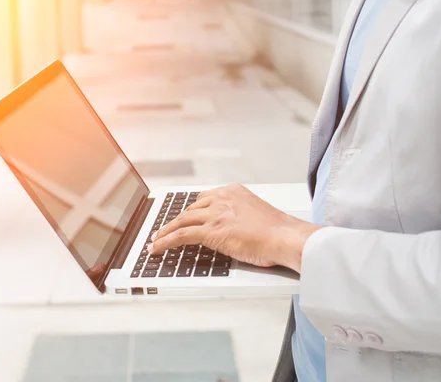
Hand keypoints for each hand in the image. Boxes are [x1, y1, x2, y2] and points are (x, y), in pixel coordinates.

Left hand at [148, 184, 322, 272]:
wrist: (284, 237)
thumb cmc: (278, 232)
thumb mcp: (256, 216)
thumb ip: (241, 218)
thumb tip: (234, 231)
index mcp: (234, 192)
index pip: (204, 199)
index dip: (190, 211)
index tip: (183, 217)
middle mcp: (222, 198)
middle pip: (189, 209)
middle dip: (175, 221)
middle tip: (164, 230)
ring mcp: (215, 214)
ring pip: (180, 221)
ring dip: (164, 232)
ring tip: (155, 241)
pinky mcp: (210, 230)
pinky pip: (180, 235)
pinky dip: (165, 241)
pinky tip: (157, 247)